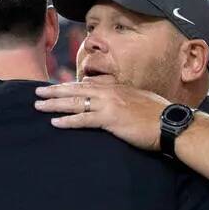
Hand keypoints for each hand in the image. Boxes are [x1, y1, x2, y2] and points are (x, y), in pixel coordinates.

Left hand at [35, 81, 171, 150]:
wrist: (171, 124)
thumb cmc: (160, 117)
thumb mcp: (140, 103)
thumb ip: (126, 102)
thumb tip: (119, 108)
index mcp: (117, 89)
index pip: (88, 85)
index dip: (70, 86)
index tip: (56, 88)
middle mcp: (111, 93)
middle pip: (77, 89)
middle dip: (55, 91)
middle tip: (37, 92)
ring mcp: (110, 105)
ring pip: (76, 102)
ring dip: (55, 104)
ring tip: (38, 106)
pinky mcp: (110, 119)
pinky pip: (84, 119)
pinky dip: (68, 121)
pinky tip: (54, 123)